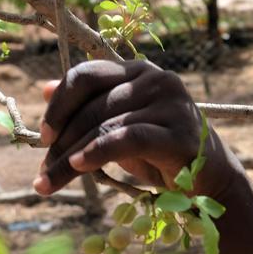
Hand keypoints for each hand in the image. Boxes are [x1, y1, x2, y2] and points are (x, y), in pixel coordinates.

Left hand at [33, 60, 242, 200]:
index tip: (44, 137)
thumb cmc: (161, 152)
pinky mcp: (179, 133)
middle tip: (42, 175)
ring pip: (104, 125)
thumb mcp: (119, 126)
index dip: (59, 105)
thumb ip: (88, 107)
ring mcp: (170, 103)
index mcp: (137, 71)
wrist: (210, 179)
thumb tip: (44, 88)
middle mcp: (155, 79)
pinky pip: (128, 138)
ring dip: (70, 157)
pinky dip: (98, 152)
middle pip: (91, 106)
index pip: (86, 76)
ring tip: (50, 182)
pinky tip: (79, 167)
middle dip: (60, 142)